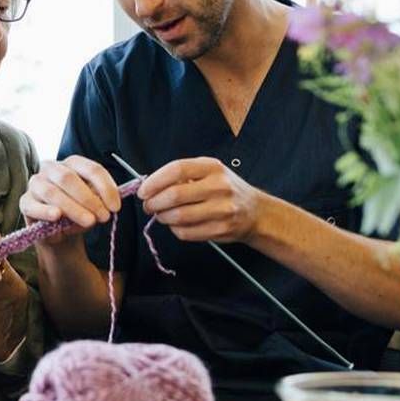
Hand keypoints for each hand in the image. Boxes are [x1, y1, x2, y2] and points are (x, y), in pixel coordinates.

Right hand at [19, 156, 122, 234]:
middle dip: (89, 199)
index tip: (115, 207)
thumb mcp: (93, 206)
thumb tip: (106, 203)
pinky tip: (57, 216)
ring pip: (52, 191)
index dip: (106, 187)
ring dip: (73, 208)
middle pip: (69, 178)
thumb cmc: (78, 213)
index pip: (91, 169)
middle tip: (103, 217)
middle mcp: (52, 168)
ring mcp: (36, 184)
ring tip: (88, 222)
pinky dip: (46, 211)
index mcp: (72, 164)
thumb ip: (99, 200)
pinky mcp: (25, 202)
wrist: (60, 233)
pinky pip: (34, 205)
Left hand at [138, 157, 262, 242]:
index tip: (143, 190)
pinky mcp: (221, 229)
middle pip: (175, 195)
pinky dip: (175, 230)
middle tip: (148, 205)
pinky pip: (186, 233)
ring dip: (162, 218)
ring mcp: (222, 209)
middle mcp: (219, 186)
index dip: (154, 181)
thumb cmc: (224, 190)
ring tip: (161, 215)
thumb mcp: (209, 172)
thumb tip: (149, 186)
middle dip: (154, 202)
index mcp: (212, 167)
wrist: (255, 212)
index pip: (176, 170)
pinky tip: (177, 224)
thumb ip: (182, 176)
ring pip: (178, 216)